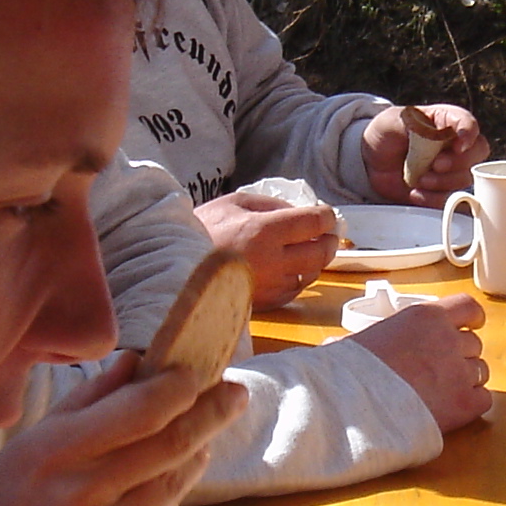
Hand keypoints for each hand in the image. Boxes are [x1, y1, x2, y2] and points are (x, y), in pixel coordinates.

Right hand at [0, 352, 247, 505]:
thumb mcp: (28, 448)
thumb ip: (84, 402)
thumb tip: (136, 361)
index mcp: (54, 455)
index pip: (139, 411)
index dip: (178, 388)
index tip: (197, 374)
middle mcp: (84, 496)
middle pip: (172, 444)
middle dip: (212, 413)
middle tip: (235, 394)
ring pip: (174, 486)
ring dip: (195, 457)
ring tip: (199, 441)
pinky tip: (153, 498)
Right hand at [196, 190, 339, 306]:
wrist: (177, 267)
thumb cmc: (203, 230)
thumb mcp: (233, 203)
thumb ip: (269, 204)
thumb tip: (298, 211)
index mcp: (266, 231)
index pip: (314, 223)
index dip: (326, 216)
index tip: (325, 214)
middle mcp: (273, 260)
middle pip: (321, 252)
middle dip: (328, 240)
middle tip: (326, 233)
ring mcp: (271, 285)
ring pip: (311, 273)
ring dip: (315, 261)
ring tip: (307, 250)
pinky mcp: (265, 302)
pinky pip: (294, 290)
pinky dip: (298, 278)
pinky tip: (290, 268)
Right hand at [349, 292, 489, 429]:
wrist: (355, 407)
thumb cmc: (350, 374)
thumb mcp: (356, 343)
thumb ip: (364, 341)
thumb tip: (332, 346)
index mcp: (425, 317)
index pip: (467, 307)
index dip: (471, 318)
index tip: (470, 325)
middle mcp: (448, 339)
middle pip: (473, 343)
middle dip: (461, 356)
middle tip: (441, 370)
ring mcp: (460, 371)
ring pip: (480, 371)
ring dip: (466, 380)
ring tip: (442, 392)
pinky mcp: (465, 403)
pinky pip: (483, 399)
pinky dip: (471, 403)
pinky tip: (451, 408)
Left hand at [360, 103, 488, 203]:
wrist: (371, 161)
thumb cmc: (385, 134)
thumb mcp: (391, 121)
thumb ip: (411, 121)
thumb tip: (432, 131)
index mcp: (445, 120)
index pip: (467, 122)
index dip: (468, 134)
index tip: (458, 146)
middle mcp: (454, 143)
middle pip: (478, 151)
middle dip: (459, 162)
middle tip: (435, 166)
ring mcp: (451, 168)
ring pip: (465, 177)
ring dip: (444, 183)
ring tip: (419, 180)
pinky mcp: (443, 189)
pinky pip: (452, 199)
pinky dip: (434, 199)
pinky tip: (416, 193)